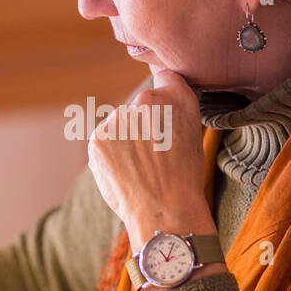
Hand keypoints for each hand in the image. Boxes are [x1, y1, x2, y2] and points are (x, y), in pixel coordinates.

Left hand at [87, 65, 218, 251]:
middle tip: (154, 152)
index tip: (163, 115)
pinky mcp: (98, 137)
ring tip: (140, 166)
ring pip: (120, 123)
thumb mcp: (192, 134)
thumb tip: (164, 93)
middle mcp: (147, 100)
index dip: (164, 97)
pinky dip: (111, 153)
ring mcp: (120, 118)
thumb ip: (176, 109)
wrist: (166, 212)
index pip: (164, 77)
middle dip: (142, 122)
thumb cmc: (184, 178)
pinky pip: (105, 139)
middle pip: (139, 104)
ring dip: (125, 138)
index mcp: (176, 96)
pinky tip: (126, 171)